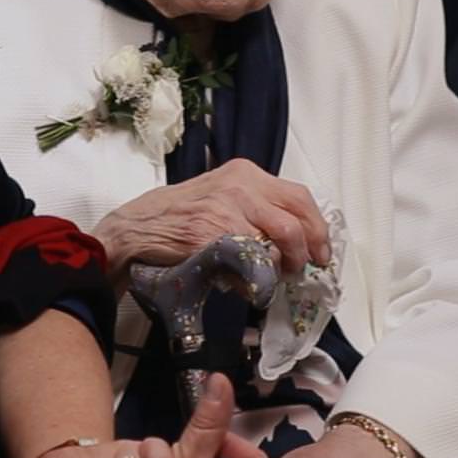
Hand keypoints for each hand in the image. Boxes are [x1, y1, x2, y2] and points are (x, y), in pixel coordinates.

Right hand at [93, 158, 330, 279]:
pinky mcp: (212, 237)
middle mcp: (239, 186)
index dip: (317, 229)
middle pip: (296, 221)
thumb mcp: (221, 196)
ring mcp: (225, 210)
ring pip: (277, 245)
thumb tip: (297, 238)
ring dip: (280, 269)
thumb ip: (256, 208)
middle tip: (300, 271)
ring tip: (269, 278)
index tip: (320, 252)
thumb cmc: (180, 216)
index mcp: (245, 174)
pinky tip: (241, 284)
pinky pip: (250, 264)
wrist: (137, 228)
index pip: (299, 197)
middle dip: (305, 252)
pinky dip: (253, 281)